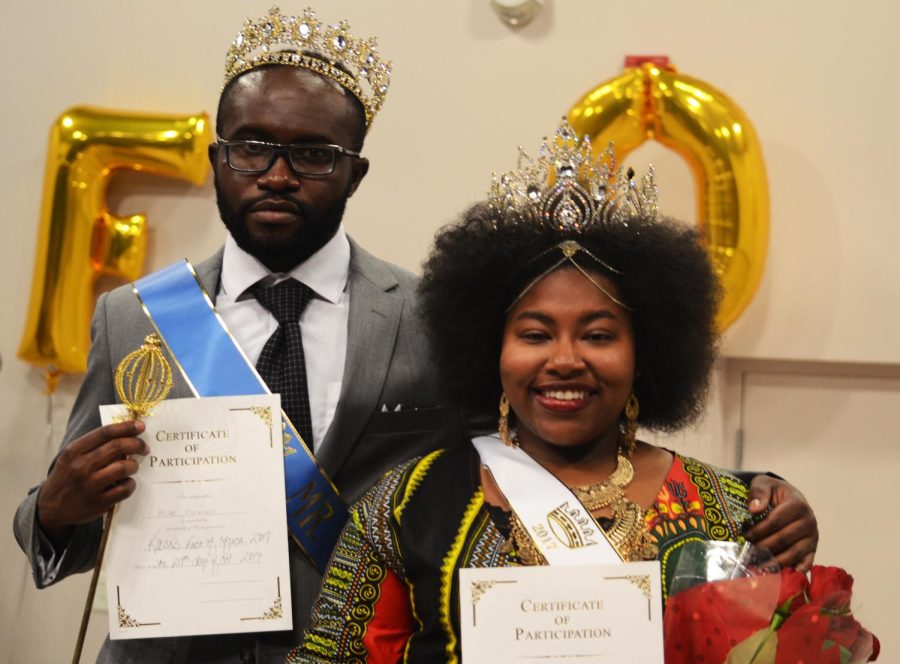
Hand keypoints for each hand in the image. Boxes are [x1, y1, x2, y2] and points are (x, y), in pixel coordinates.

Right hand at [37, 420, 147, 546]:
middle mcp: (81, 466)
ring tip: (133, 466)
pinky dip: (131, 484)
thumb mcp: (71, 456)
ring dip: (134, 465)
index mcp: (74, 451)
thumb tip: (125, 433)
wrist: (51, 508)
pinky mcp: (98, 503)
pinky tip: (127, 483)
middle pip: (117, 447)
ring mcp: (90, 485)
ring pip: (123, 467)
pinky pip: (125, 489)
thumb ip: (93, 445)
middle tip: (144, 447)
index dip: (126, 427)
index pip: (105, 432)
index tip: (140, 425)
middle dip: (137, 444)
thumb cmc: (67, 477)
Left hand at [743, 475, 817, 571]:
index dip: (758, 531)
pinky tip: (784, 578)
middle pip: (783, 539)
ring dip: (776, 562)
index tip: (744, 538)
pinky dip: (796, 570)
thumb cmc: (773, 492)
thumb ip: (759, 492)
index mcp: (798, 505)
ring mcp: (812, 537)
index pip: (775, 521)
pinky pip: (807, 562)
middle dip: (763, 548)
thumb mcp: (764, 484)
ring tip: (758, 569)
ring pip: (794, 553)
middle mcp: (809, 522)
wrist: (789, 497)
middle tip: (747, 556)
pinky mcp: (813, 549)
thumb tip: (754, 509)